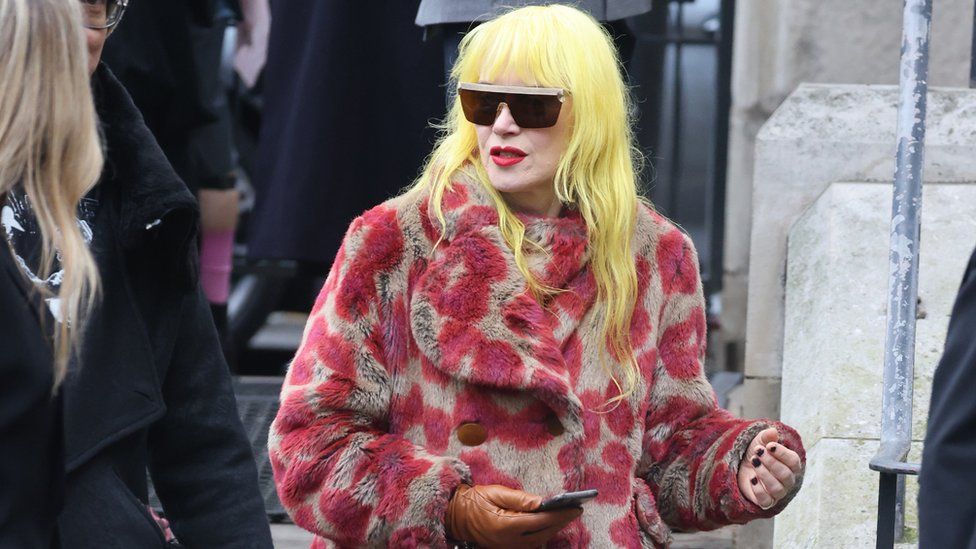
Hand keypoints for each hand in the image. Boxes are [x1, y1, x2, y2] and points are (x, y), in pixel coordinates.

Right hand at [445, 484, 581, 547]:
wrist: (457, 516)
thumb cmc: (475, 500)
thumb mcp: (496, 492)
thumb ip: (519, 498)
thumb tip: (541, 501)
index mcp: (506, 526)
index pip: (539, 521)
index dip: (559, 515)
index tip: (574, 507)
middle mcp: (509, 541)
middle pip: (543, 533)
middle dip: (561, 522)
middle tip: (575, 510)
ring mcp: (508, 548)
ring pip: (539, 541)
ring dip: (554, 529)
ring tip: (567, 516)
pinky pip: (531, 545)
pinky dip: (543, 535)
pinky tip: (550, 525)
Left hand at [737, 428, 801, 509]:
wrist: (740, 466)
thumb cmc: (755, 453)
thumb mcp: (759, 441)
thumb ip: (766, 436)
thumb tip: (773, 431)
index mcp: (791, 466)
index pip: (794, 462)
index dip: (783, 453)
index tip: (769, 445)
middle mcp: (787, 481)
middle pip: (786, 475)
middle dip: (771, 462)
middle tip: (757, 452)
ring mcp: (777, 493)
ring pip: (777, 489)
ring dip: (764, 474)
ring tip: (753, 462)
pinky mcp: (765, 502)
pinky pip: (766, 501)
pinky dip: (758, 489)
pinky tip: (751, 479)